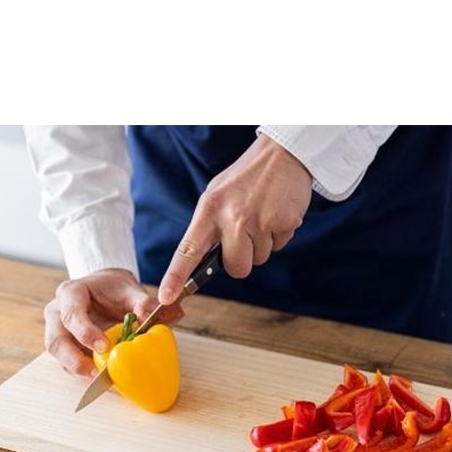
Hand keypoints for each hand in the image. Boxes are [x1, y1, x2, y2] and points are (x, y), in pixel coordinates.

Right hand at [43, 268, 181, 377]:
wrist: (107, 291)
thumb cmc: (116, 290)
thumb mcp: (131, 290)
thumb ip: (144, 302)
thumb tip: (162, 315)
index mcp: (71, 294)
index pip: (70, 313)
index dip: (84, 331)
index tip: (104, 346)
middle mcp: (58, 314)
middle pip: (55, 341)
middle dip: (74, 360)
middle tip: (97, 373)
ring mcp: (59, 333)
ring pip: (60, 358)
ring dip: (79, 372)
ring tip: (103, 382)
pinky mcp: (66, 349)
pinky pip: (69, 365)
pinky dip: (85, 375)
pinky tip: (105, 382)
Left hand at [157, 134, 312, 304]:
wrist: (282, 153)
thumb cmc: (246, 179)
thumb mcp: (218, 195)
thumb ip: (210, 227)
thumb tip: (203, 264)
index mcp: (209, 210)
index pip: (188, 250)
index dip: (176, 277)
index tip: (167, 297)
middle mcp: (232, 217)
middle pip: (237, 268)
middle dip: (243, 260)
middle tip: (246, 235)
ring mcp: (259, 221)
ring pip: (260, 259)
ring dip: (263, 244)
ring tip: (262, 214)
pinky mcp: (283, 222)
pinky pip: (280, 246)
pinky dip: (279, 234)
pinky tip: (276, 212)